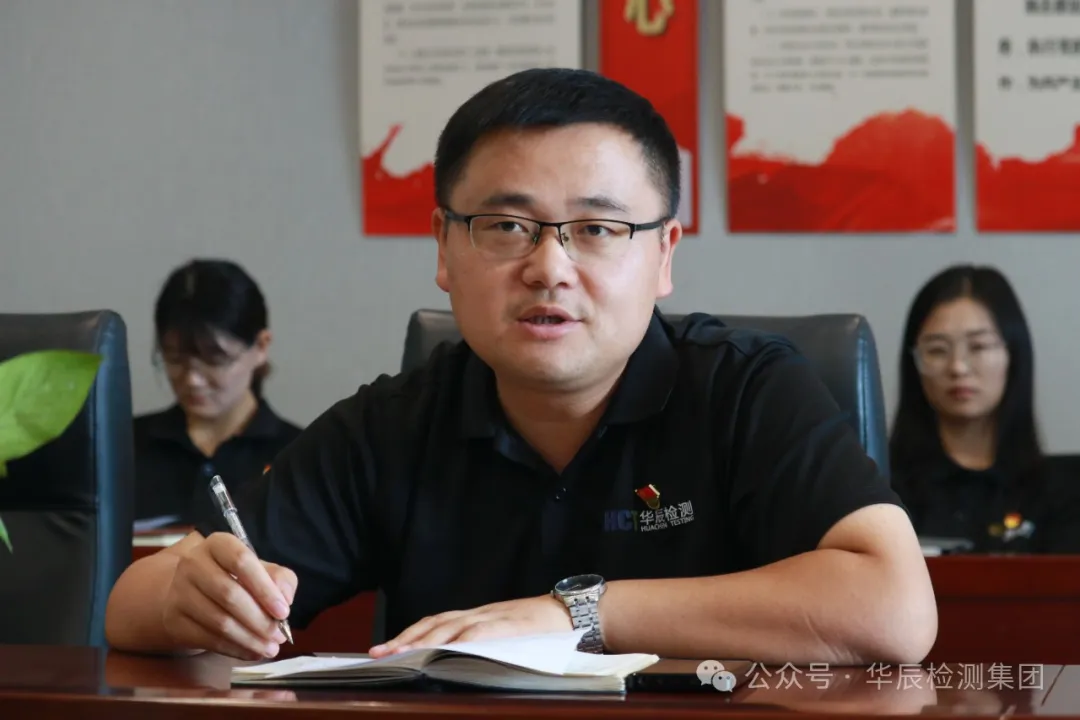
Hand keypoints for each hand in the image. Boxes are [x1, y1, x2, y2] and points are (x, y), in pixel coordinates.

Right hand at [161, 532, 296, 660]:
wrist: (188, 592)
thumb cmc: (233, 578)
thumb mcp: (259, 569)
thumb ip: (279, 578)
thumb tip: (285, 598)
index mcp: (218, 544)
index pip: (241, 560)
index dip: (265, 588)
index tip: (283, 611)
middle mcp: (193, 564)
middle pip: (230, 594)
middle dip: (260, 620)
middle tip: (279, 635)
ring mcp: (179, 592)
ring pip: (219, 621)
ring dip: (250, 639)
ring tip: (270, 648)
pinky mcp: (174, 619)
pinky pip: (208, 639)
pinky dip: (235, 649)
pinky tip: (252, 652)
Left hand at [369, 595, 571, 657]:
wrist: (571, 612)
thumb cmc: (539, 629)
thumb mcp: (503, 634)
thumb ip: (479, 643)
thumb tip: (451, 662)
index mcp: (475, 617)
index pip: (434, 622)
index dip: (407, 634)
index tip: (383, 649)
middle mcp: (479, 614)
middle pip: (434, 623)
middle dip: (405, 639)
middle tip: (380, 654)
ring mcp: (493, 618)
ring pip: (451, 626)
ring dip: (424, 640)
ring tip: (402, 655)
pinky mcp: (510, 625)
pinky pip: (482, 633)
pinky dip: (463, 641)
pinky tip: (447, 650)